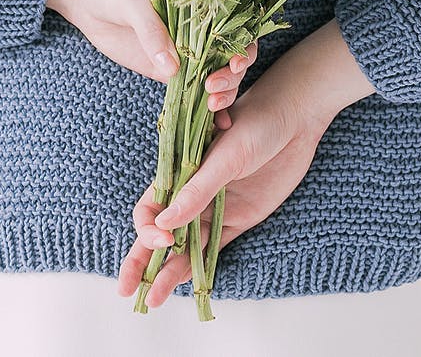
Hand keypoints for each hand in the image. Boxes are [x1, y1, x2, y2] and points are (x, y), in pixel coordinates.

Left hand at [46, 0, 256, 108]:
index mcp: (199, 4)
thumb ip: (152, 31)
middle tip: (213, 88)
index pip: (234, 25)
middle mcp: (197, 30)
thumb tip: (171, 69)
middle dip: (231, 76)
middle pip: (229, 56)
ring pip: (214, 76)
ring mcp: (182, 52)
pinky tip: (215, 125)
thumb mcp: (133, 0)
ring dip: (223, 94)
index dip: (241, 45)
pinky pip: (189, 90)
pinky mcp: (164, 70)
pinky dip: (204, 108)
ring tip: (213, 106)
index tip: (234, 62)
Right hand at [116, 51, 329, 304]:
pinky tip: (182, 285)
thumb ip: (197, 189)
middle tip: (125, 288)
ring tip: (151, 301)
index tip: (162, 238)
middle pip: (161, 231)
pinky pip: (213, 248)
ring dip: (168, 271)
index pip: (151, 204)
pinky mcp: (238, 219)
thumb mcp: (225, 155)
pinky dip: (197, 267)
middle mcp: (194, 191)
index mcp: (182, 168)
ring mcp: (216, 207)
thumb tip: (165, 223)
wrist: (295, 120)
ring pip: (185, 246)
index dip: (149, 226)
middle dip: (142, 259)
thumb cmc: (256, 124)